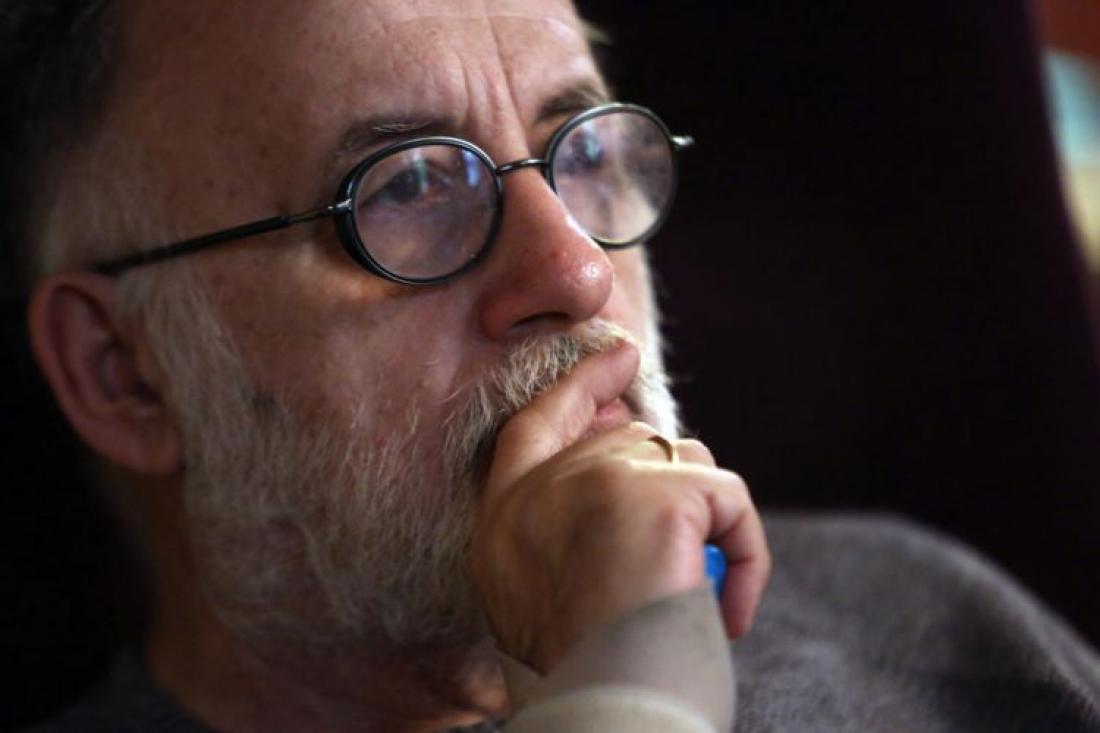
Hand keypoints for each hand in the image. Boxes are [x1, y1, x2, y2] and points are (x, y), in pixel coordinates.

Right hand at [471, 342, 769, 672]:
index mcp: (504, 516)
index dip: (579, 387)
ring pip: (682, 460)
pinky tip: (730, 611)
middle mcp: (541, 487)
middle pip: (628, 443)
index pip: (535, 424)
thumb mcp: (534, 596)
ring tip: (700, 591)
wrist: (600, 705)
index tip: (617, 355)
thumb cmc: (578, 669)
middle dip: (669, 483)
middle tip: (691, 539)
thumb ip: (560, 531)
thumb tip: (628, 485)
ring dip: (703, 519)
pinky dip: (745, 554)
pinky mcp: (660, 495)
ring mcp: (600, 480)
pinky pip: (728, 500)